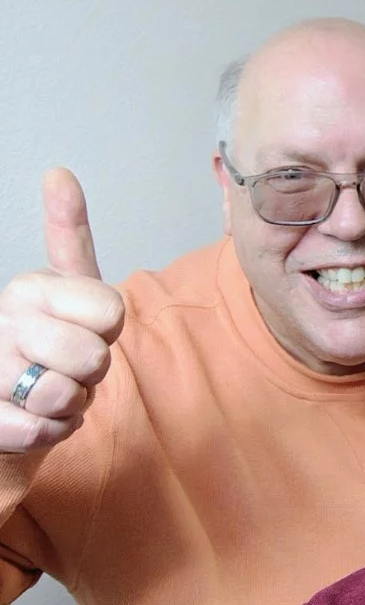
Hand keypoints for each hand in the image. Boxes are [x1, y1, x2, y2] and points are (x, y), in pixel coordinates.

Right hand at [0, 170, 125, 454]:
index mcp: (28, 288)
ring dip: (71, 405)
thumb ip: (69, 236)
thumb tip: (59, 172)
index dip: (109, 332)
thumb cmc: (46, 347)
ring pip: (66, 395)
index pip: (112, 313)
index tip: (84, 329)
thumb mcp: (67, 288)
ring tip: (49, 391)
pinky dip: (53, 432)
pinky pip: (43, 431)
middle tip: (67, 366)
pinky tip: (36, 419)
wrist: (6, 409)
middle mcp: (3, 322)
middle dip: (92, 373)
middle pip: (95, 357)